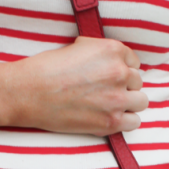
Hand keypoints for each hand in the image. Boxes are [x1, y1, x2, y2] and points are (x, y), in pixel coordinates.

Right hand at [4, 36, 145, 134]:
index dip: (122, 70)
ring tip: (110, 105)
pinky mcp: (111, 121)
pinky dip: (125, 121)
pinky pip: (134, 122)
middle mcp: (120, 72)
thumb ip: (101, 53)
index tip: (109, 77)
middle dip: (124, 86)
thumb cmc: (47, 68)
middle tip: (104, 92)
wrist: (28, 92)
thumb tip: (114, 61)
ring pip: (140, 101)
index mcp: (112, 50)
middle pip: (137, 82)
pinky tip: (111, 118)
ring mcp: (117, 98)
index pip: (133, 62)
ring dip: (128, 103)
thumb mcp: (78, 47)